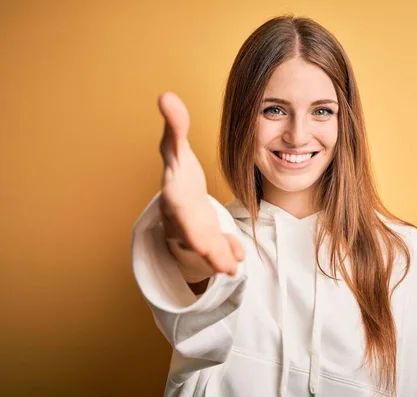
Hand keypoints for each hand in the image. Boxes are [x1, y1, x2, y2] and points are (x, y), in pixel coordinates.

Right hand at [157, 92, 243, 278]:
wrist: (176, 199)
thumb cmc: (178, 172)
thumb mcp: (175, 149)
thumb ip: (175, 126)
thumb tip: (166, 95)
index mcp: (174, 191)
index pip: (175, 199)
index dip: (179, 208)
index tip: (184, 211)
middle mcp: (181, 216)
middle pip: (190, 231)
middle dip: (202, 244)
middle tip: (213, 254)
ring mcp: (193, 231)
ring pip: (204, 247)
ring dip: (216, 256)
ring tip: (232, 267)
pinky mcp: (206, 240)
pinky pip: (215, 250)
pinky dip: (224, 255)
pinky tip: (237, 257)